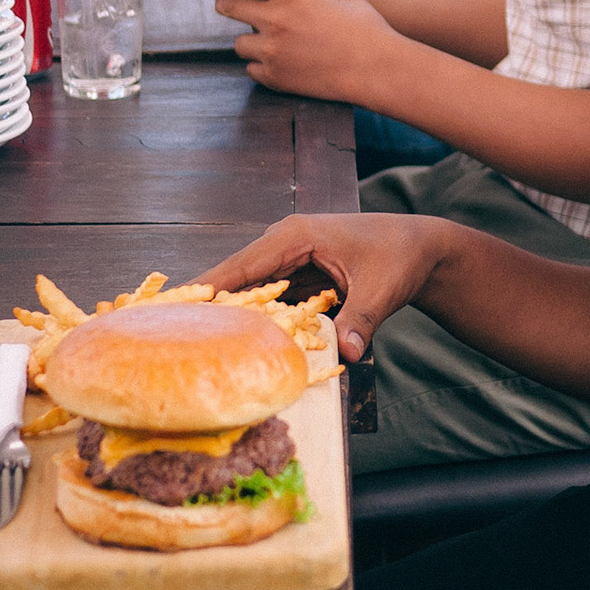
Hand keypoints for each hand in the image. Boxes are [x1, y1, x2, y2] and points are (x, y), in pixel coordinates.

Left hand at [177, 0, 400, 102]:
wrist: (378, 69)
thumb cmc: (366, 29)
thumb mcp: (336, 1)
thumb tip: (298, 6)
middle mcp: (273, 19)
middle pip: (227, 5)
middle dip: (232, 5)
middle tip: (247, 10)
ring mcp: (271, 50)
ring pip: (239, 43)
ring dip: (254, 42)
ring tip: (287, 46)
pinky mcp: (273, 77)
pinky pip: (253, 69)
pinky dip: (266, 67)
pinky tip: (293, 66)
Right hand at [192, 211, 454, 360]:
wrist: (420, 247)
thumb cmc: (400, 258)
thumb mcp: (381, 290)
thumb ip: (359, 321)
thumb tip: (347, 354)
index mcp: (296, 235)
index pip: (242, 265)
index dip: (208, 287)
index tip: (173, 307)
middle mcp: (284, 242)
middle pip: (235, 278)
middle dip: (207, 306)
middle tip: (169, 336)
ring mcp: (288, 258)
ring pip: (248, 290)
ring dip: (228, 316)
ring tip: (190, 344)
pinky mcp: (296, 275)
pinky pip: (266, 299)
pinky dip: (253, 318)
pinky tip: (233, 343)